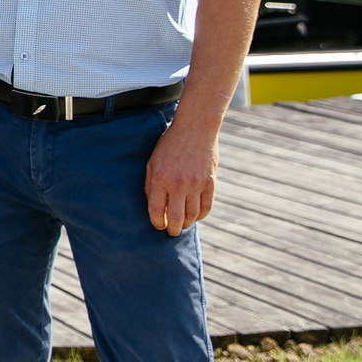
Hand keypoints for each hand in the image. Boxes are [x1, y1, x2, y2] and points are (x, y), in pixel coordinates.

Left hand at [144, 113, 217, 235]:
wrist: (194, 129)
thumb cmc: (169, 146)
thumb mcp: (152, 162)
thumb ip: (151, 185)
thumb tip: (155, 208)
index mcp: (160, 178)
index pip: (156, 210)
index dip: (156, 222)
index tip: (158, 226)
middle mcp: (178, 183)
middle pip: (176, 218)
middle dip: (172, 229)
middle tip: (171, 232)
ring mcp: (196, 184)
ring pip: (192, 215)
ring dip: (186, 224)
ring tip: (182, 225)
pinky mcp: (210, 182)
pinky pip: (207, 207)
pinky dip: (200, 215)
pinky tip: (195, 215)